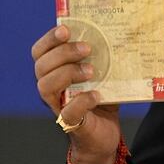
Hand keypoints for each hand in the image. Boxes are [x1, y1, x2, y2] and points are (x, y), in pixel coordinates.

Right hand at [32, 24, 121, 163]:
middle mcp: (51, 88)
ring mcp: (58, 106)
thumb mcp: (103, 73)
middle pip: (41, 66)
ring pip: (45, 86)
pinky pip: (67, 112)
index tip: (66, 29)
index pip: (40, 52)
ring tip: (91, 71)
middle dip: (63, 53)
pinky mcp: (70, 123)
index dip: (49, 39)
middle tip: (87, 48)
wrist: (105, 134)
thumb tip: (123, 30)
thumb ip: (104, 56)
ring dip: (68, 73)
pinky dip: (82, 101)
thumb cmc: (102, 98)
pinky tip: (96, 95)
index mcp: (55, 72)